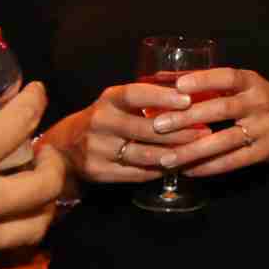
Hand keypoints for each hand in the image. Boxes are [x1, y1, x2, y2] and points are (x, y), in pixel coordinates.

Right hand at [40, 79, 206, 184]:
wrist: (63, 148)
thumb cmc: (102, 119)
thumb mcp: (116, 102)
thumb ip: (145, 99)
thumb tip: (191, 94)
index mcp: (107, 100)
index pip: (135, 94)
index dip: (161, 97)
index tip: (188, 100)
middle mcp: (100, 123)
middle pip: (145, 129)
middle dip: (179, 131)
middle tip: (205, 131)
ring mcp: (98, 150)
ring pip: (144, 155)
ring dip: (174, 154)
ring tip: (196, 150)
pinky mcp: (99, 172)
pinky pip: (137, 174)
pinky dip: (160, 170)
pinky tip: (177, 165)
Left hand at [133, 66, 268, 177]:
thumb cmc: (261, 99)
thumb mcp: (243, 84)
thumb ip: (208, 82)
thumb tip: (162, 76)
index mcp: (252, 82)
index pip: (227, 77)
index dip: (204, 80)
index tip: (178, 86)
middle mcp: (259, 103)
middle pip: (222, 110)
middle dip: (188, 118)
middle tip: (159, 125)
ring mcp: (263, 129)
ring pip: (225, 140)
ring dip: (194, 151)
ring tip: (167, 158)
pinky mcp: (264, 152)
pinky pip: (234, 161)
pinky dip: (210, 167)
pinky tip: (189, 171)